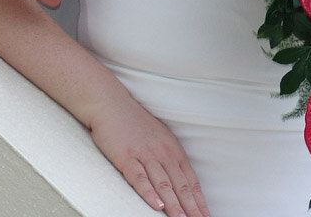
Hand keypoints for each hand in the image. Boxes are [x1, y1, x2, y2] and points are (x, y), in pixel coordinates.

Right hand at [89, 98, 209, 216]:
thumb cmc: (135, 122)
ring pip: (163, 184)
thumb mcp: (159, 137)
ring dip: (175, 206)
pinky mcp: (126, 157)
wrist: (112, 104)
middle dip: (192, 208)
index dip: (199, 201)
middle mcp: (162, 152)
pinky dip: (149, 193)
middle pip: (180, 185)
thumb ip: (170, 157)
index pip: (190, 180)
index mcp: (172, 149)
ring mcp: (145, 154)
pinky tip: (157, 206)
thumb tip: (181, 180)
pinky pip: (140, 178)